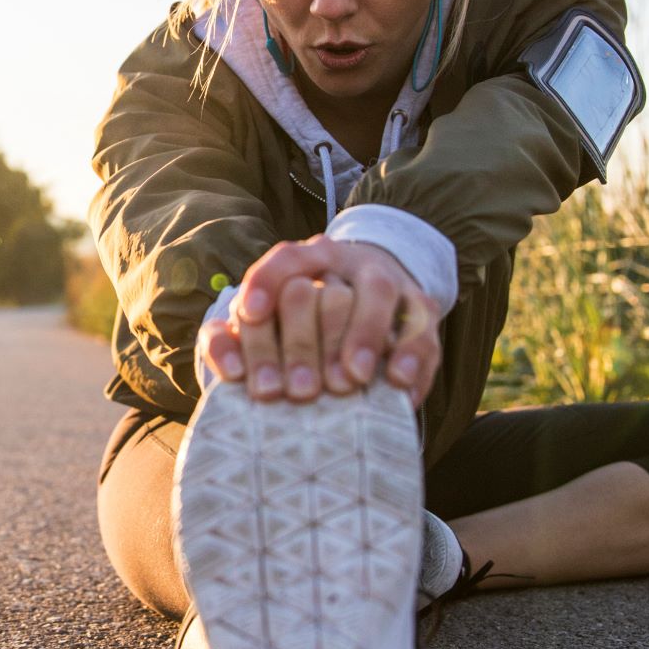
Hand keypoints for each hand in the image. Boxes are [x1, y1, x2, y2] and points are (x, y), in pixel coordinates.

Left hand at [195, 236, 442, 409]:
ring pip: (379, 295)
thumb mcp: (272, 318)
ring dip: (365, 336)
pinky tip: (398, 386)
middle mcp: (348, 265)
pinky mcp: (421, 307)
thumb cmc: (308, 316)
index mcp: (309, 261)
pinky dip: (411, 357)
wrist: (371, 285)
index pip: (286, 259)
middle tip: (302, 388)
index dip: (265, 281)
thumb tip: (226, 364)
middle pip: (334, 289)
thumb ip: (238, 338)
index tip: (248, 314)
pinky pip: (422, 328)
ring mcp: (389, 281)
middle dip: (316, 338)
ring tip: (353, 378)